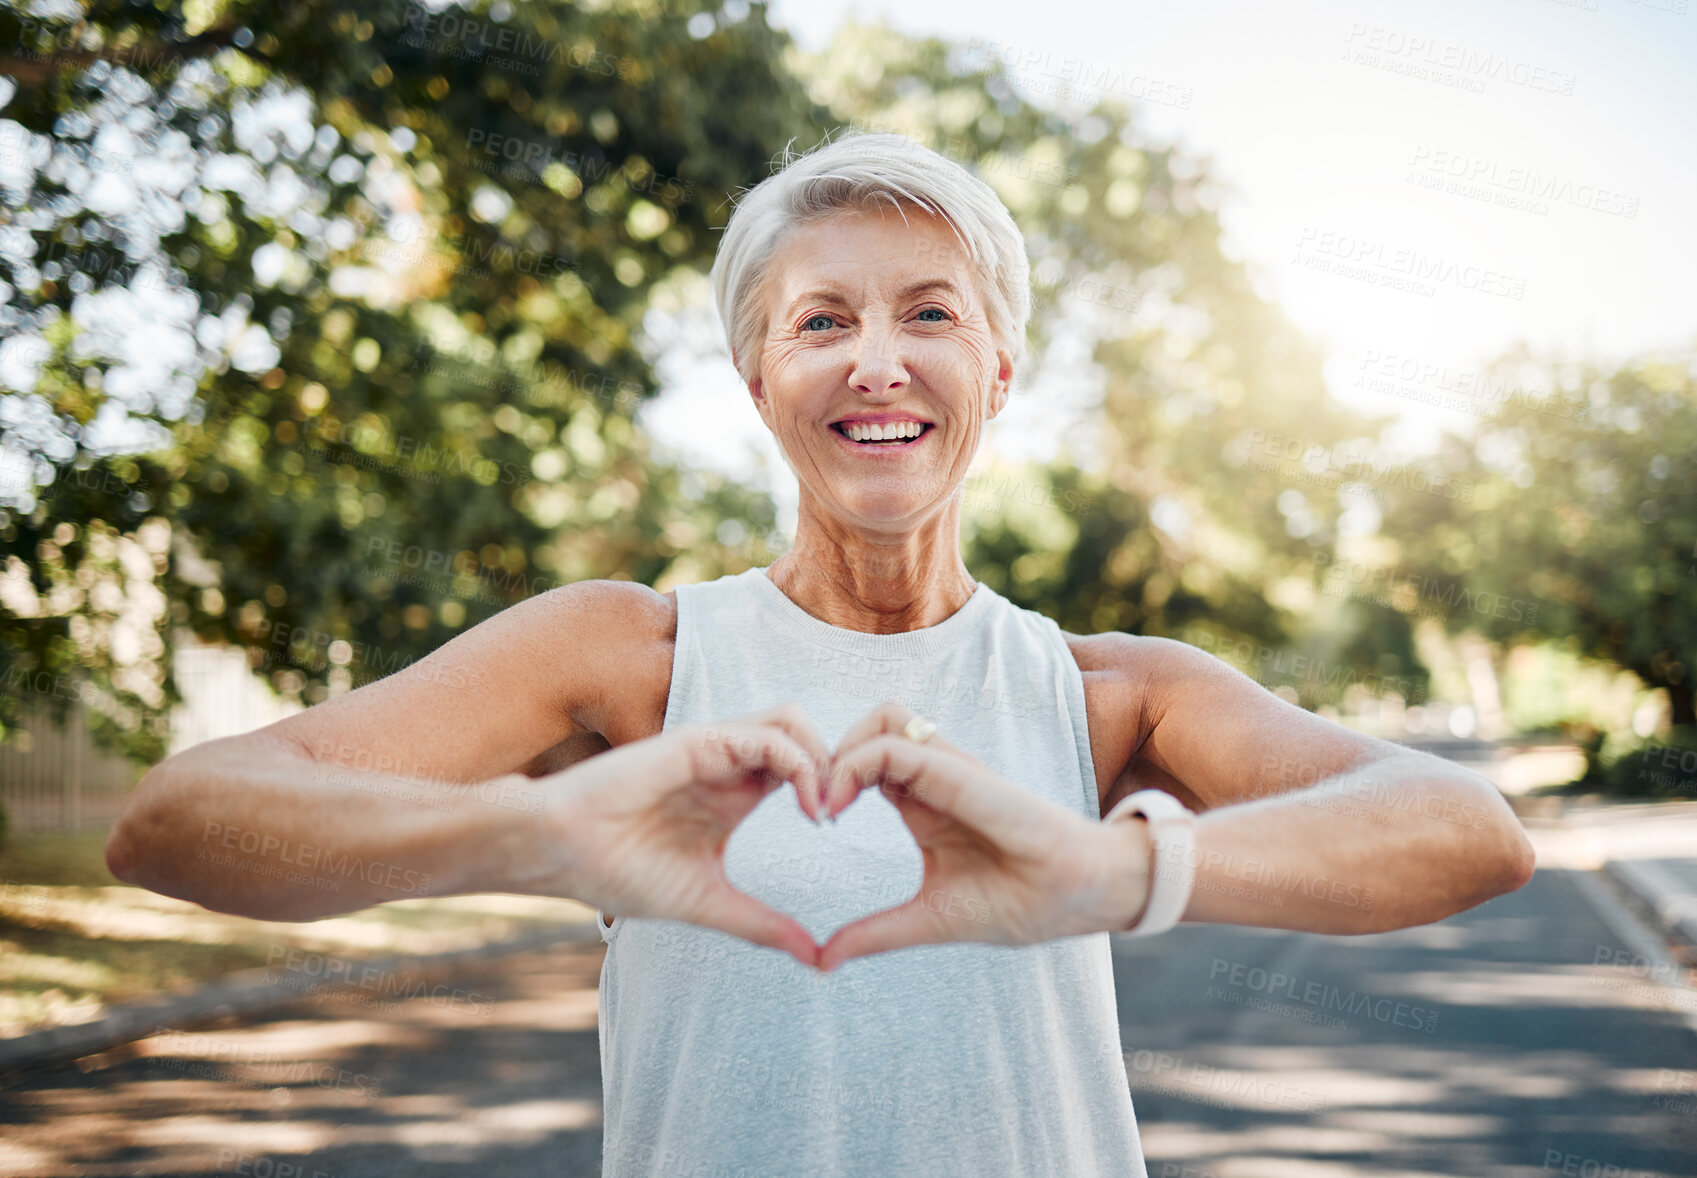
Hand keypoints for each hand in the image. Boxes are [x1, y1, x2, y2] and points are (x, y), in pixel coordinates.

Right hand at [539, 703, 832, 968]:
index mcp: (734, 794)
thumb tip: (816, 958)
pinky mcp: (699, 742)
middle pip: (806, 735)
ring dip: (822, 758)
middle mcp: (729, 764)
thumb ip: (763, 924)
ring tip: (824, 808)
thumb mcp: (708, 903)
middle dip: (839, 766)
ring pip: (792, 721)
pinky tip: (805, 805)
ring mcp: (715, 749)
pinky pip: (766, 736)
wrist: (560, 853)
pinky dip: (799, 763)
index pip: (802, 769)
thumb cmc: (619, 872)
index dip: (832, 790)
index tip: (838, 834)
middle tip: (841, 814)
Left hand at [815, 702, 1151, 971]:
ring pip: (882, 717)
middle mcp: (933, 778)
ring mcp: (949, 770)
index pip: (865, 762)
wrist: (1081, 896)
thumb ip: (875, 933)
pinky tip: (839, 804)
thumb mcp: (928, 920)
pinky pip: (898, 745)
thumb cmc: (1019, 903)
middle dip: (828, 755)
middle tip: (811, 805)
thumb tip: (821, 960)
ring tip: (825, 801)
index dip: (830, 780)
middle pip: (868, 727)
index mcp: (923, 804)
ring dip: (843, 749)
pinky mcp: (961, 773)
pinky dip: (858, 763)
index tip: (812, 821)